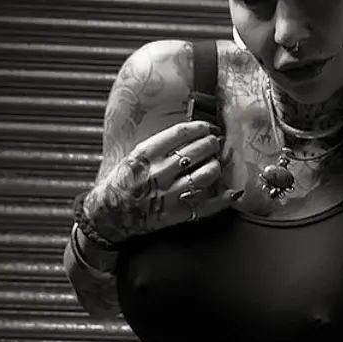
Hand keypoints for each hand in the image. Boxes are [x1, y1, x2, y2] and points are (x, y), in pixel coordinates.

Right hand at [82, 119, 240, 243]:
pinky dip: (223, 199)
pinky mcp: (176, 213)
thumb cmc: (121, 183)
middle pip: (196, 152)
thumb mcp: (134, 157)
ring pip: (205, 175)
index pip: (180, 134)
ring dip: (216, 166)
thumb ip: (157, 147)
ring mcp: (169, 194)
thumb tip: (186, 135)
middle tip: (214, 143)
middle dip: (211, 144)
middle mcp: (159, 173)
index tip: (207, 127)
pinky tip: (233, 192)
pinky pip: (206, 206)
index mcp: (146, 154)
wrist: (109, 214)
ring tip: (216, 163)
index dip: (199, 128)